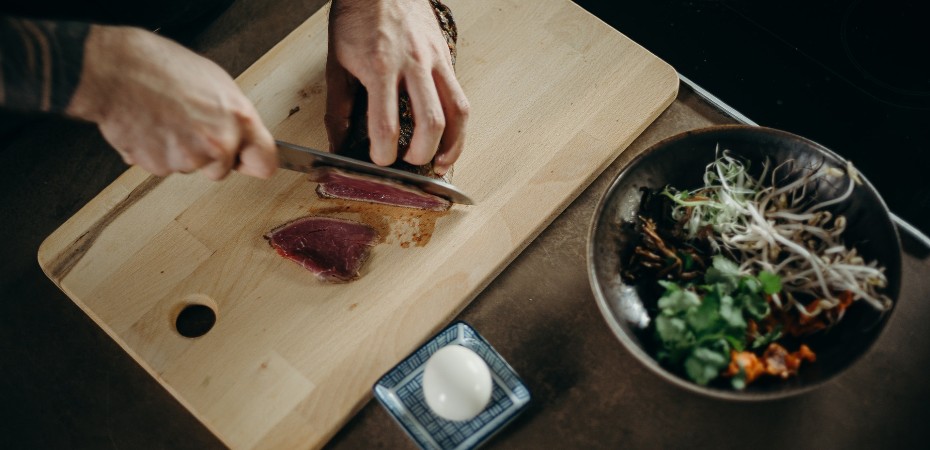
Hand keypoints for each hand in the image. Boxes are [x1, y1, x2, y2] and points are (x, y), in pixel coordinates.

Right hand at [66, 25, 276, 179]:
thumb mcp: (216, 83)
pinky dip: (156, 152)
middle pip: (222, 169)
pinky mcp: (160, 167)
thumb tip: (241, 135)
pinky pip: (163, 166)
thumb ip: (234, 116)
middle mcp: (219, 142)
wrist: (116, 70)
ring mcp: (189, 158)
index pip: (266, 162)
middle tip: (189, 126)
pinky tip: (150, 127)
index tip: (250, 162)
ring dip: (179, 151)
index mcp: (239, 118)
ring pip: (190, 167)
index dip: (255, 162)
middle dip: (209, 156)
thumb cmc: (163, 68)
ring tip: (166, 119)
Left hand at [325, 0, 468, 174]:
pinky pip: (461, 97)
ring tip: (438, 162)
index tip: (379, 160)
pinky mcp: (446, 58)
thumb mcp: (336, 64)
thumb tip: (338, 144)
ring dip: (451, 145)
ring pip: (457, 113)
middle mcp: (412, 65)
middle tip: (407, 163)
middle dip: (420, 154)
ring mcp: (434, 61)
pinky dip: (458, 125)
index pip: (387, 125)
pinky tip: (448, 139)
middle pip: (431, 123)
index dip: (384, 153)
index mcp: (379, 68)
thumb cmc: (356, 19)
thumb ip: (337, 108)